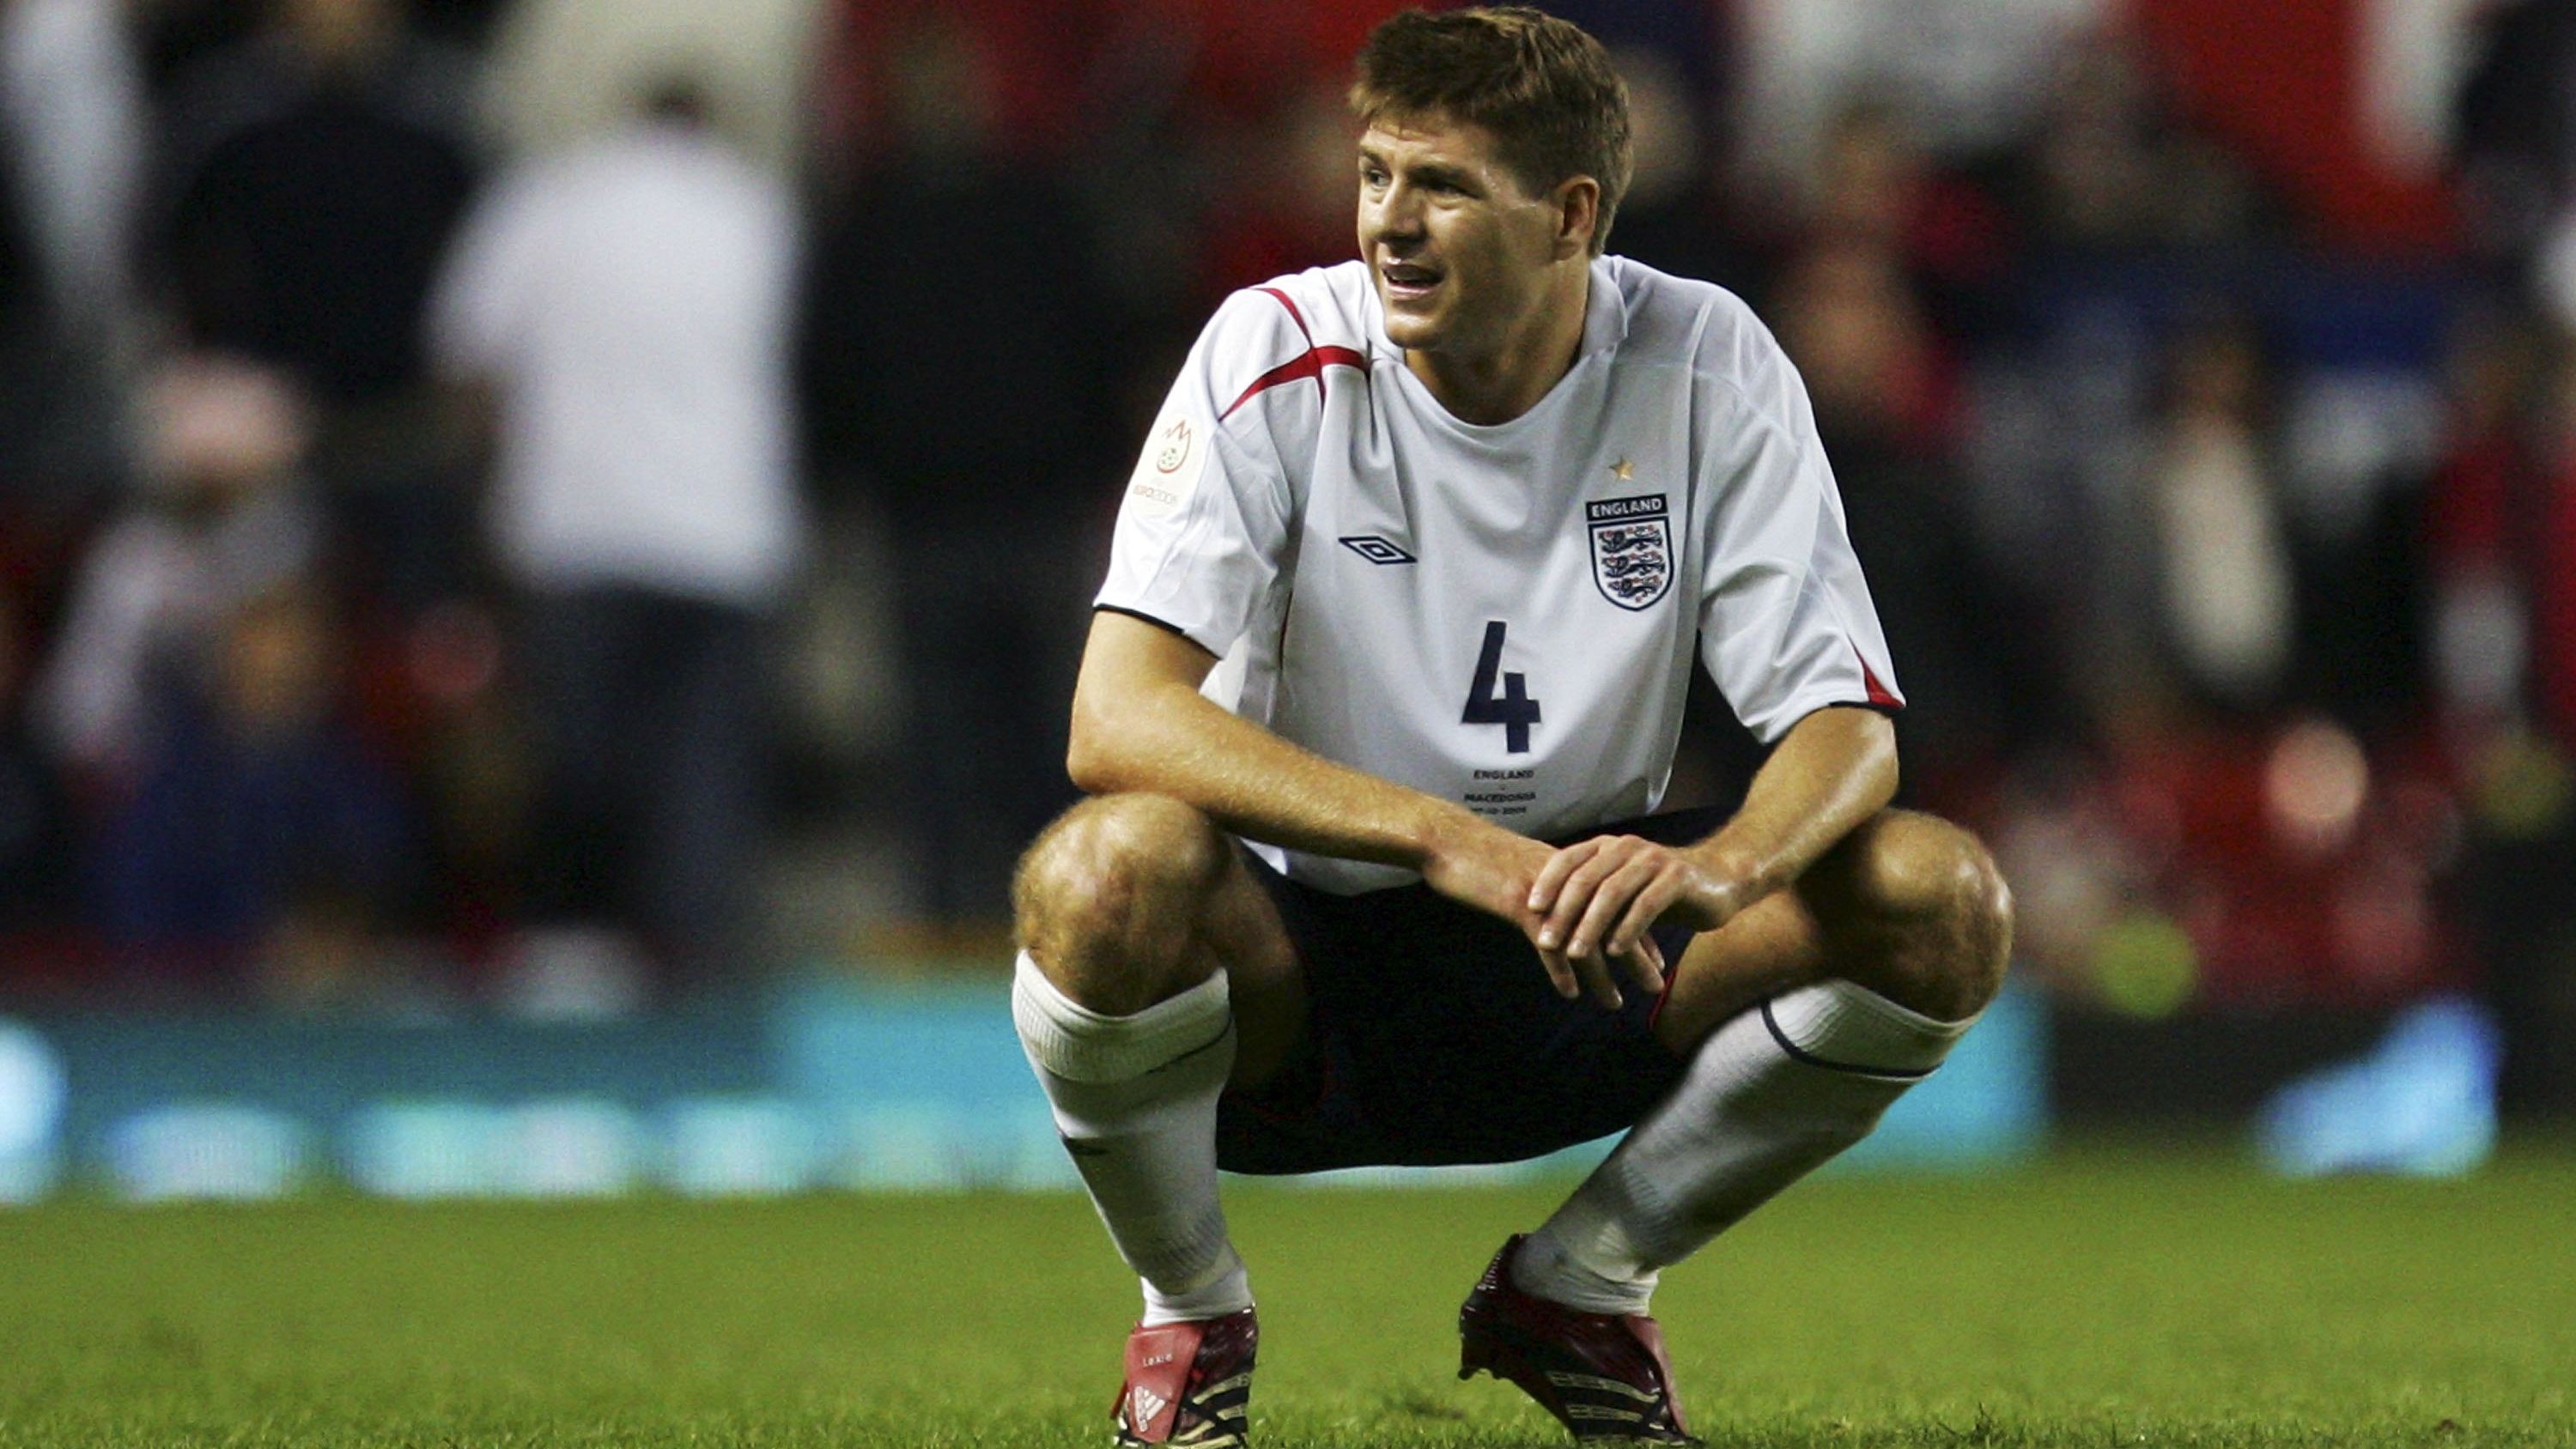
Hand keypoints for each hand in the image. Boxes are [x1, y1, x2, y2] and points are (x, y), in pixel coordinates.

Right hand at [1417, 815, 1661, 1007]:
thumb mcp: (1524, 871)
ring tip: (1616, 1003)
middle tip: (1657, 985)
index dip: (1637, 933)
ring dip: (1603, 976)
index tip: (1655, 959)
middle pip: (1612, 923)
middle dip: (1636, 957)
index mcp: (1572, 873)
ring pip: (1584, 939)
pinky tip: (1570, 993)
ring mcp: (1546, 893)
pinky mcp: (1520, 904)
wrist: (1448, 839)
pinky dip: (1560, 970)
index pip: (1617, 905)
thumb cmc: (1480, 856)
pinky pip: (1547, 944)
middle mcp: (1567, 882)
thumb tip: (1562, 910)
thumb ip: (1549, 889)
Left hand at [1527, 836, 1756, 1007]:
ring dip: (1590, 926)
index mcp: (1610, 847)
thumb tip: (1548, 922)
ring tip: (1575, 953)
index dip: (1548, 883)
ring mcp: (1653, 861)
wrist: (1722, 879)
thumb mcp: (1624, 889)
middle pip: (1586, 879)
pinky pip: (1646, 905)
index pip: (1569, 860)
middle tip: (1546, 941)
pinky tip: (1615, 952)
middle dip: (1563, 913)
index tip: (1530, 910)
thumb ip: (1593, 897)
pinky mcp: (1677, 879)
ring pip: (1613, 893)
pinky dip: (1627, 929)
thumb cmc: (1664, 889)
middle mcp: (1628, 848)